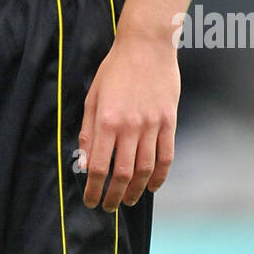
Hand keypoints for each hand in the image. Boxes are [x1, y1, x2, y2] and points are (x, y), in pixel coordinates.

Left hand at [79, 35, 179, 210]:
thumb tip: (84, 162)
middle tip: (109, 207)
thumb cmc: (115, 70)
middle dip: (114, 196)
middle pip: (122, 173)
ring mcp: (152, 125)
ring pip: (145, 169)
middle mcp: (130, 127)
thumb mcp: (92, 97)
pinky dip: (160, 176)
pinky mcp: (169, 122)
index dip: (94, 189)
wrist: (146, 46)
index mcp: (107, 121)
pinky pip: (166, 156)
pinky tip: (152, 186)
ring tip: (128, 200)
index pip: (99, 166)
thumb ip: (88, 131)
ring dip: (135, 190)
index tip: (91, 201)